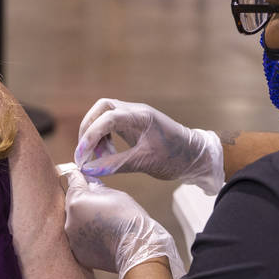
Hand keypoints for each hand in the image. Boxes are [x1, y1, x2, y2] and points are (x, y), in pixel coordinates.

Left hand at [63, 171, 184, 278]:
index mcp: (76, 201)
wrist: (136, 247)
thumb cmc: (129, 218)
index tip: (76, 174)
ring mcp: (72, 238)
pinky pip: (79, 240)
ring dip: (83, 221)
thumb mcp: (114, 194)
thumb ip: (96, 188)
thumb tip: (89, 185)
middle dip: (81, 202)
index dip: (76, 177)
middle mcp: (69, 220)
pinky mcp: (77, 252)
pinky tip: (102, 237)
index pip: (72, 182)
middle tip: (99, 206)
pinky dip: (87, 237)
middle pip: (71, 204)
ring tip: (103, 224)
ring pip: (74, 223)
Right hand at [74, 99, 224, 194]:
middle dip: (88, 129)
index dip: (91, 136)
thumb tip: (89, 168)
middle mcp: (135, 111)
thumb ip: (115, 164)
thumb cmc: (176, 157)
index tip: (83, 156)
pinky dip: (104, 139)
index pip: (107, 118)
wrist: (196, 156)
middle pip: (101, 109)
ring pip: (103, 117)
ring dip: (96, 135)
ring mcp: (134, 117)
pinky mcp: (133, 126)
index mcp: (141, 116)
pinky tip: (107, 154)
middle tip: (84, 152)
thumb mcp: (145, 163)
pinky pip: (111, 126)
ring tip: (99, 157)